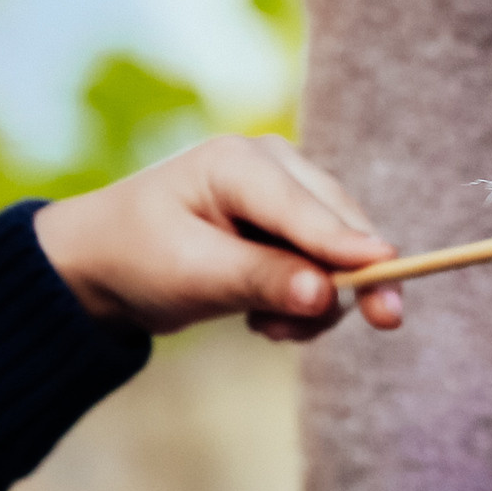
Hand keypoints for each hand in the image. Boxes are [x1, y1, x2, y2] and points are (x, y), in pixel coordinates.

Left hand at [33, 134, 406, 339]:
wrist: (103, 267)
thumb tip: (326, 294)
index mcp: (238, 161)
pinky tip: (264, 319)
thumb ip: (262, 280)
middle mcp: (273, 166)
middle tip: (385, 322)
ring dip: (318, 300)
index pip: (305, 208)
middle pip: (341, 223)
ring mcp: (287, 194)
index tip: (388, 267)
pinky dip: (307, 303)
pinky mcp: (292, 227)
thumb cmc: (136, 259)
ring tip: (265, 329)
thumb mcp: (193, 274)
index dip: (348, 243)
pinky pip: (328, 268)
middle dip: (349, 280)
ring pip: (341, 252)